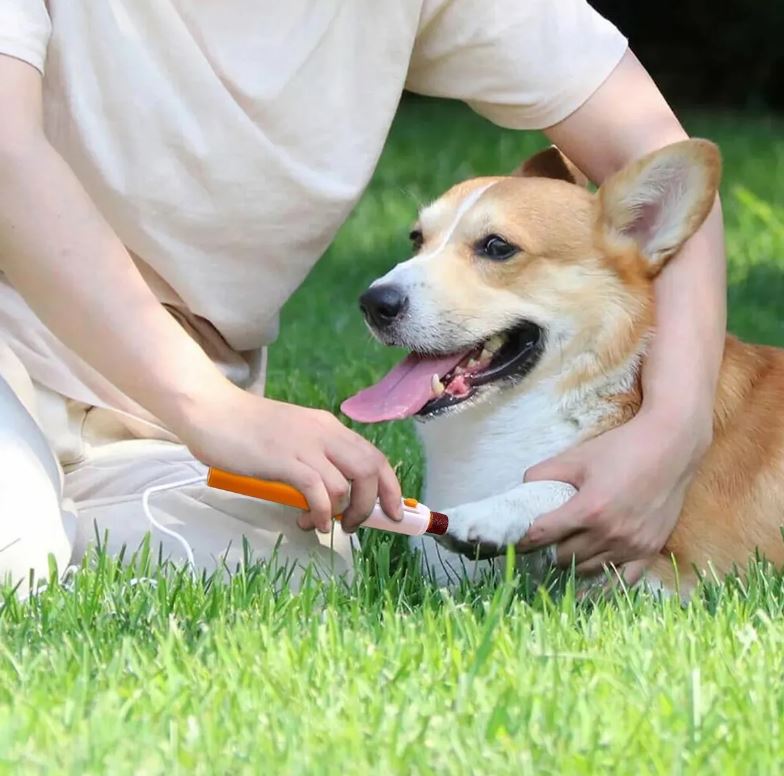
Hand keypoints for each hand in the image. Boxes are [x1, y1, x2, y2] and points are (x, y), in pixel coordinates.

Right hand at [179, 385, 401, 533]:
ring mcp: (305, 445)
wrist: (212, 412)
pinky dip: (320, 513)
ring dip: (342, 513)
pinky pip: (318, 491)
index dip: (392, 487)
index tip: (395, 512)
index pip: (375, 456)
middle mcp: (324, 433)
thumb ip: (315, 459)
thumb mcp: (293, 438)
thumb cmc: (248, 430)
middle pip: (371, 469)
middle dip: (375, 503)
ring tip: (322, 524)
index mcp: (329, 427)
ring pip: (347, 484)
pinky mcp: (284, 460)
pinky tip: (310, 522)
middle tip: (359, 525)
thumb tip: (334, 497)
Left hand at [517, 405, 711, 581]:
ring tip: (568, 549)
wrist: (670, 447)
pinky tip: (592, 574)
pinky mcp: (649, 550)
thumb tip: (523, 488)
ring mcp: (631, 546)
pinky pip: (622, 582)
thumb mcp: (576, 457)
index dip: (524, 538)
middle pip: (563, 557)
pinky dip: (604, 579)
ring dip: (574, 562)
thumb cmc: (621, 448)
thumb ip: (543, 473)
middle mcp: (609, 534)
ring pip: (588, 570)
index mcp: (588, 510)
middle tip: (547, 539)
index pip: (543, 535)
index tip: (515, 539)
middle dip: (550, 548)